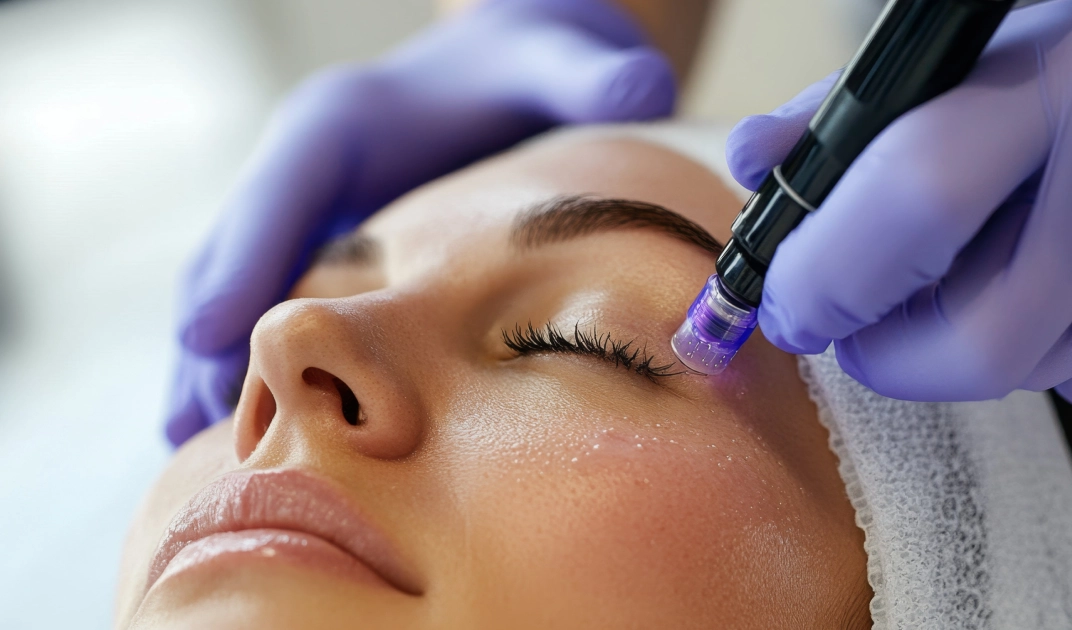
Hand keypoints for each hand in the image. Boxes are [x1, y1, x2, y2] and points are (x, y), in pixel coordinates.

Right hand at [169, 0, 674, 444]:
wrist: (508, 68)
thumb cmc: (530, 68)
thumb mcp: (561, 61)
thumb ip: (593, 75)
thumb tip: (642, 87)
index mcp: (348, 122)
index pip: (287, 186)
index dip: (250, 256)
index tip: (217, 330)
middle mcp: (307, 168)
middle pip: (235, 248)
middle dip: (213, 330)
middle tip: (197, 421)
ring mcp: (302, 211)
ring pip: (231, 286)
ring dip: (207, 362)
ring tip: (197, 445)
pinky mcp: (315, 248)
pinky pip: (258, 306)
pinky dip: (237, 362)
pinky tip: (232, 428)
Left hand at [725, 0, 1071, 406]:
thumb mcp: (970, 56)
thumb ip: (848, 113)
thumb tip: (752, 165)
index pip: (919, 198)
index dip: (827, 274)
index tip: (784, 305)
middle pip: (980, 342)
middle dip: (885, 353)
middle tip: (852, 324)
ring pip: (1025, 373)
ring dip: (965, 343)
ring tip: (989, 259)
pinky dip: (1044, 348)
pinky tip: (1068, 275)